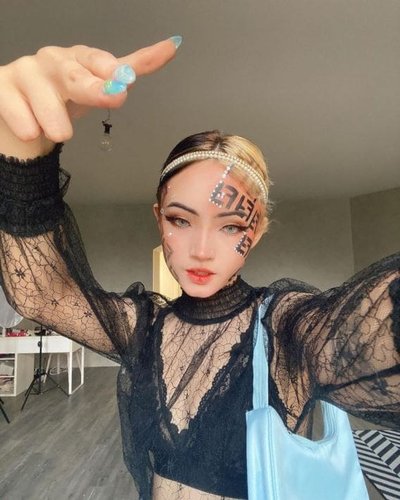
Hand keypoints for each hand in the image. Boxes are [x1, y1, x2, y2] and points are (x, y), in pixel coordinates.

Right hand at [0, 38, 178, 156]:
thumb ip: (130, 69)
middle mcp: (52, 60)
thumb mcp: (98, 86)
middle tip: (112, 98)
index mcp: (78, 59)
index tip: (125, 78)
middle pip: (73, 76)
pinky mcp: (1, 88)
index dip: (110, 69)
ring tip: (57, 130)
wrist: (23, 118)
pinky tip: (32, 128)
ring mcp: (24, 72)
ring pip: (47, 105)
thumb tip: (171, 46)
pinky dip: (31, 130)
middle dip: (93, 89)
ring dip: (57, 126)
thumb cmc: (63, 99)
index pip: (96, 60)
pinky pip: (21, 117)